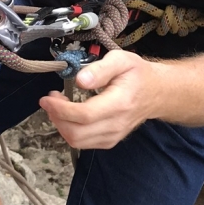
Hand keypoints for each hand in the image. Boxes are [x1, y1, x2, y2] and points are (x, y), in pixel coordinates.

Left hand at [39, 50, 157, 149]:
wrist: (156, 93)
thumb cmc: (137, 74)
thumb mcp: (121, 60)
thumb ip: (100, 69)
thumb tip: (80, 80)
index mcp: (119, 103)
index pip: (84, 115)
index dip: (61, 109)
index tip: (47, 98)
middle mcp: (116, 124)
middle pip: (76, 133)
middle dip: (56, 117)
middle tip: (51, 99)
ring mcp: (113, 136)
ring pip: (76, 141)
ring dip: (60, 124)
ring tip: (58, 106)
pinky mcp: (109, 141)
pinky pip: (82, 143)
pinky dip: (69, 130)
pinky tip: (69, 115)